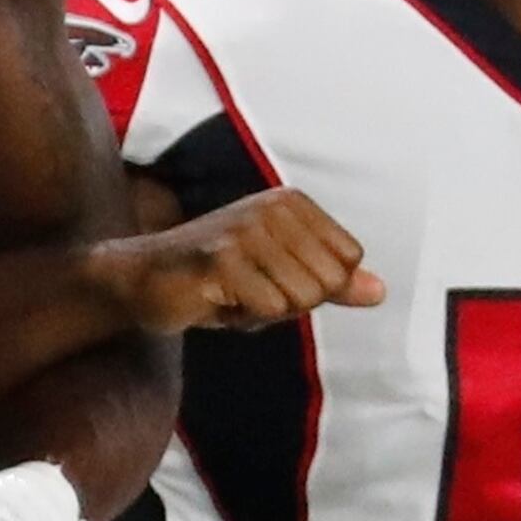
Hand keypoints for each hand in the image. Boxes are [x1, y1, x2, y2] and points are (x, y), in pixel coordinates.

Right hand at [89, 187, 383, 334]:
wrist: (140, 279)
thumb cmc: (216, 279)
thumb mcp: (282, 277)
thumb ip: (332, 282)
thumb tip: (380, 291)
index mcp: (291, 203)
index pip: (348, 261)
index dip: (314, 286)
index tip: (270, 277)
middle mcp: (271, 208)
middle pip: (328, 283)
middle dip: (291, 303)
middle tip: (247, 290)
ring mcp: (245, 231)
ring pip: (302, 298)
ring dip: (266, 311)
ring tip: (230, 294)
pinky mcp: (221, 260)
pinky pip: (269, 308)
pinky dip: (244, 318)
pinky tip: (214, 301)